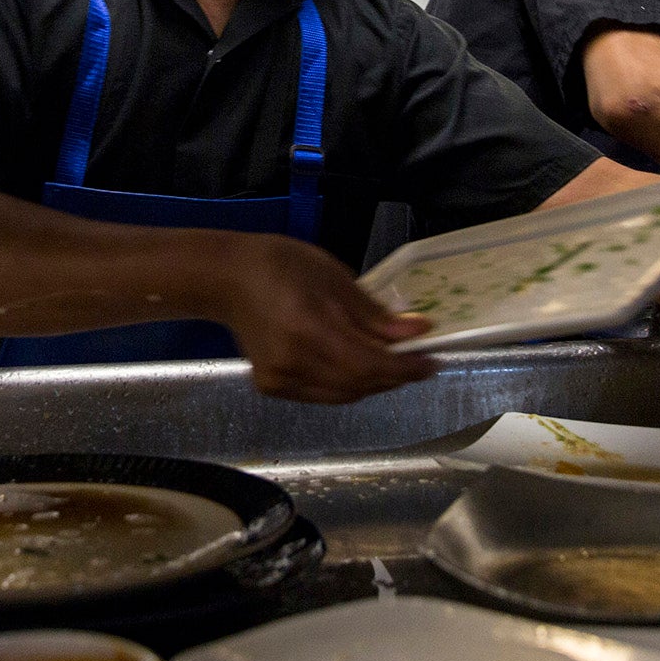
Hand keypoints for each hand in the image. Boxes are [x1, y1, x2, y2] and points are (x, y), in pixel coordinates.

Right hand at [218, 235, 437, 402]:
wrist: (227, 278)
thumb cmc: (281, 265)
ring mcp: (278, 379)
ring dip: (374, 382)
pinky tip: (357, 364)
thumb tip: (416, 332)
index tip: (433, 362)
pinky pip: (324, 394)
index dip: (405, 368)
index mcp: (307, 327)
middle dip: (395, 376)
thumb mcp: (333, 276)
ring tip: (392, 361)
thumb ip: (373, 312)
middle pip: (359, 384)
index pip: (368, 364)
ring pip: (344, 395)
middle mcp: (292, 361)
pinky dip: (348, 384)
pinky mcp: (272, 387)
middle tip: (417, 360)